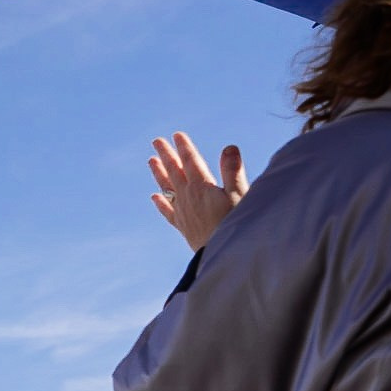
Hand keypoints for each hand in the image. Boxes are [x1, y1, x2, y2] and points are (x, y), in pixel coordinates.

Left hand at [147, 132, 247, 251]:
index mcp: (202, 187)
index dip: (184, 147)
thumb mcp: (239, 196)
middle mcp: (188, 197)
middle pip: (175, 171)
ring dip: (159, 173)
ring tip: (151, 161)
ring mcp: (183, 212)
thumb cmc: (235, 224)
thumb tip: (229, 147)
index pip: (190, 161)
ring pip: (167, 188)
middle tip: (157, 141)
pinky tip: (154, 197)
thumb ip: (232, 171)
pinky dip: (161, 202)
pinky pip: (168, 211)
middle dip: (167, 155)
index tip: (176, 135)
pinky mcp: (183, 226)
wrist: (222, 255)